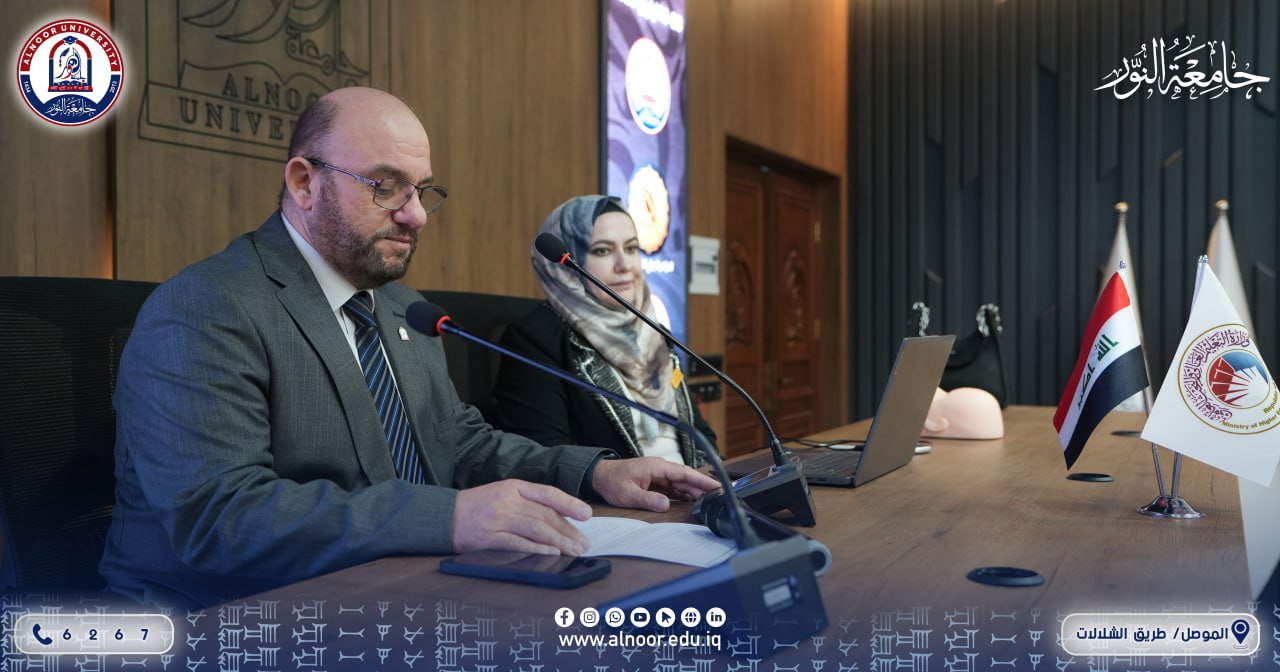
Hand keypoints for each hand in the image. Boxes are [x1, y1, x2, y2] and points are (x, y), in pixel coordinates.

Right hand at [451, 480, 591, 555]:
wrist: (444, 516)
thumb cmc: (478, 506)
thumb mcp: (504, 494)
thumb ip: (529, 502)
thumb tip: (559, 516)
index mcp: (514, 487)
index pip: (548, 493)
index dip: (570, 503)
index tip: (587, 514)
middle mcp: (508, 501)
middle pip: (546, 514)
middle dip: (569, 530)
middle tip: (584, 542)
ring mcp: (498, 519)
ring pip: (536, 528)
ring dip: (559, 541)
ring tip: (574, 550)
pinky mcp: (489, 538)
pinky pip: (518, 543)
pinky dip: (537, 548)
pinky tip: (551, 553)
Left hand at [591, 457, 720, 511]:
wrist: (599, 477)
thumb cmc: (611, 481)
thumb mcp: (627, 493)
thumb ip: (647, 499)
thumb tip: (665, 505)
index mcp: (656, 467)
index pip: (684, 473)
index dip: (701, 480)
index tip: (716, 486)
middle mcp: (660, 469)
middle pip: (686, 478)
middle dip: (703, 487)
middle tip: (719, 497)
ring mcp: (658, 476)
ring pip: (681, 483)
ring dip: (694, 491)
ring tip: (709, 501)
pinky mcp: (656, 483)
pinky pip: (674, 488)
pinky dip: (684, 494)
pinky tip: (692, 501)